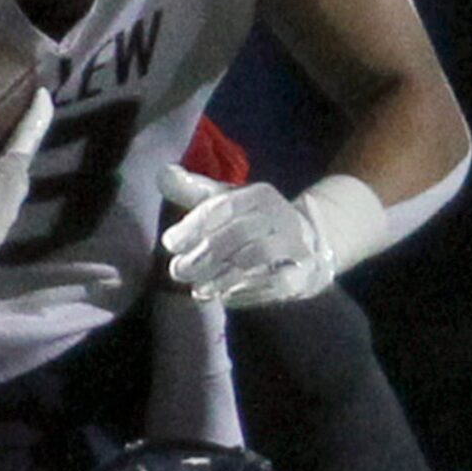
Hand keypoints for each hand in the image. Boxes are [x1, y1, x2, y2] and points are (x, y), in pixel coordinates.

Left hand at [158, 166, 334, 306]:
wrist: (308, 246)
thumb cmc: (252, 223)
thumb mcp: (225, 203)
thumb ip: (192, 191)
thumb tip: (163, 173)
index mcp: (259, 196)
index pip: (225, 206)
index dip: (195, 225)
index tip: (170, 243)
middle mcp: (280, 217)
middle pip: (240, 232)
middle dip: (205, 253)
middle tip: (178, 271)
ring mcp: (295, 245)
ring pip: (258, 256)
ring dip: (223, 275)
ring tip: (198, 289)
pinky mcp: (302, 274)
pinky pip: (277, 282)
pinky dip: (248, 291)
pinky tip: (225, 297)